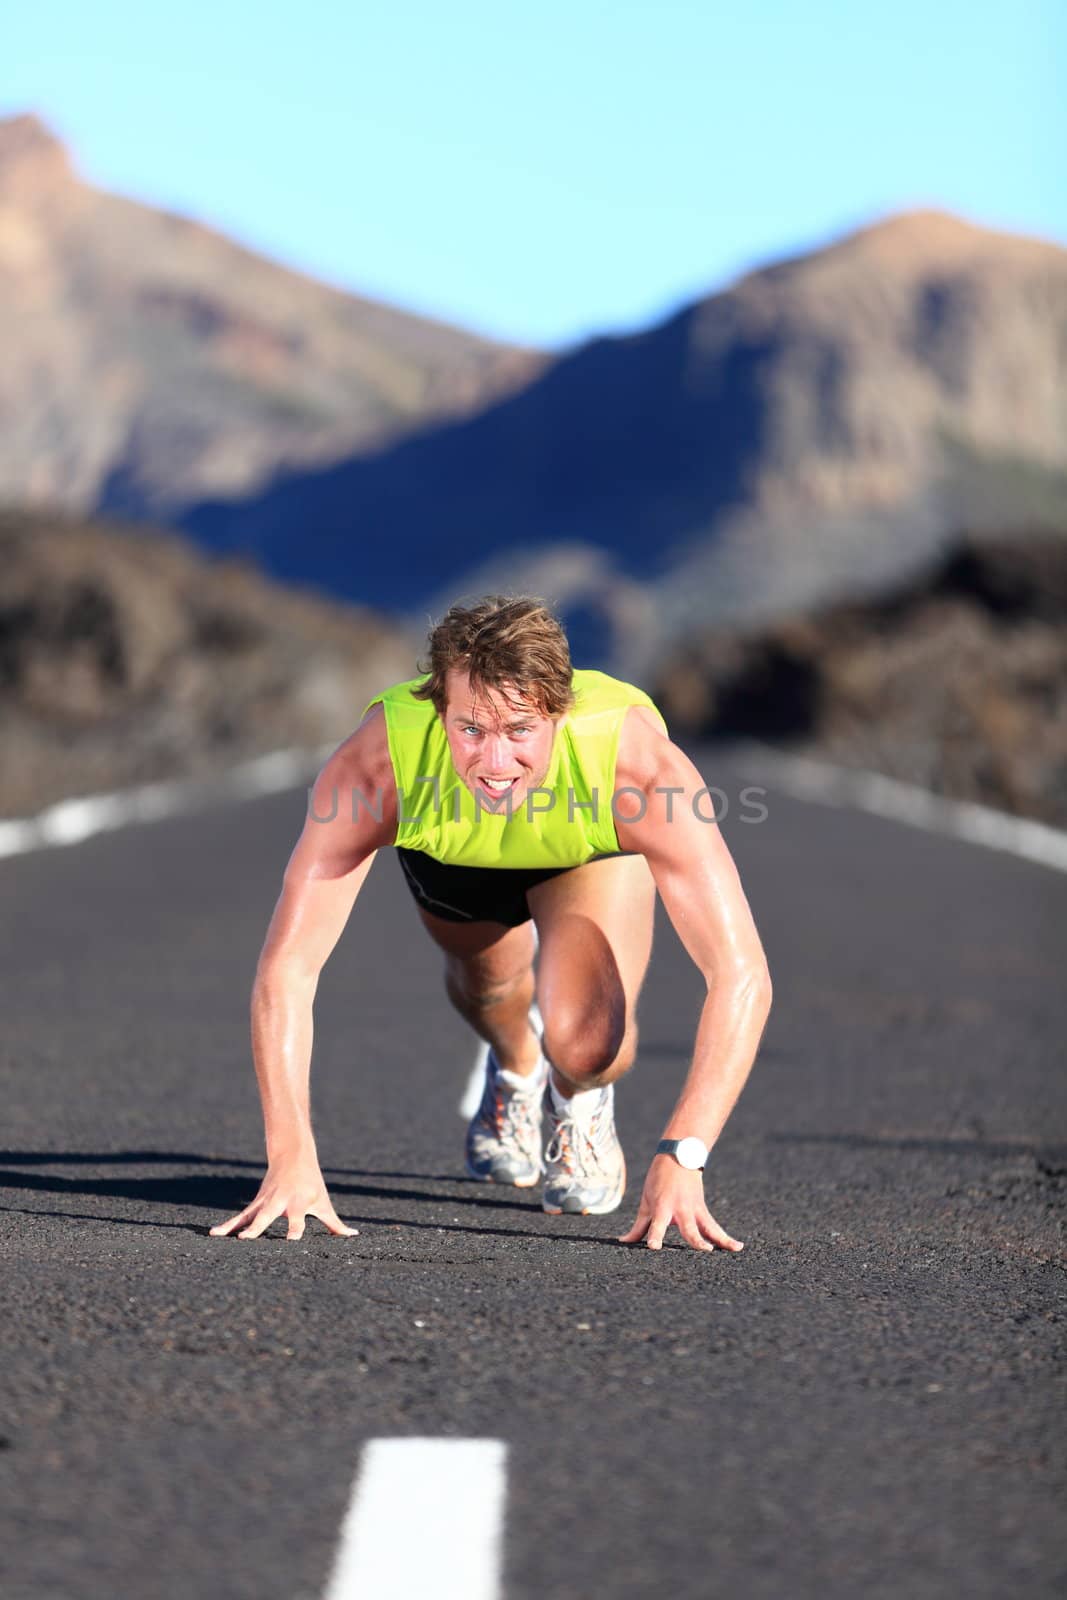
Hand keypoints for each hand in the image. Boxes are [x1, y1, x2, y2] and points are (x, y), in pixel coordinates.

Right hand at [209, 1159, 356, 1241]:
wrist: (293, 1154)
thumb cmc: (311, 1183)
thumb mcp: (324, 1201)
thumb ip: (335, 1224)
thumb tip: (354, 1236)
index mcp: (299, 1201)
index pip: (298, 1218)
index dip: (295, 1229)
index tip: (291, 1241)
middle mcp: (280, 1201)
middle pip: (268, 1215)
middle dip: (258, 1227)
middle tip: (246, 1239)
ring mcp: (266, 1201)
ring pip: (248, 1214)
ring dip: (234, 1225)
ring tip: (218, 1236)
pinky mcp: (256, 1202)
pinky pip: (240, 1216)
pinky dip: (228, 1224)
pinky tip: (213, 1234)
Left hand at [617, 1155, 744, 1252]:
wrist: (679, 1157)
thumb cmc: (659, 1181)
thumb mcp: (646, 1201)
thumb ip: (639, 1225)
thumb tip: (624, 1242)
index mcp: (662, 1207)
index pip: (657, 1224)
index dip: (655, 1235)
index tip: (654, 1247)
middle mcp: (680, 1210)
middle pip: (689, 1228)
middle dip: (696, 1240)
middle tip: (704, 1250)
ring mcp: (694, 1210)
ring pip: (708, 1228)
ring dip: (719, 1240)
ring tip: (731, 1249)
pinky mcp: (703, 1211)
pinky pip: (714, 1228)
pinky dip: (725, 1238)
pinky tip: (737, 1247)